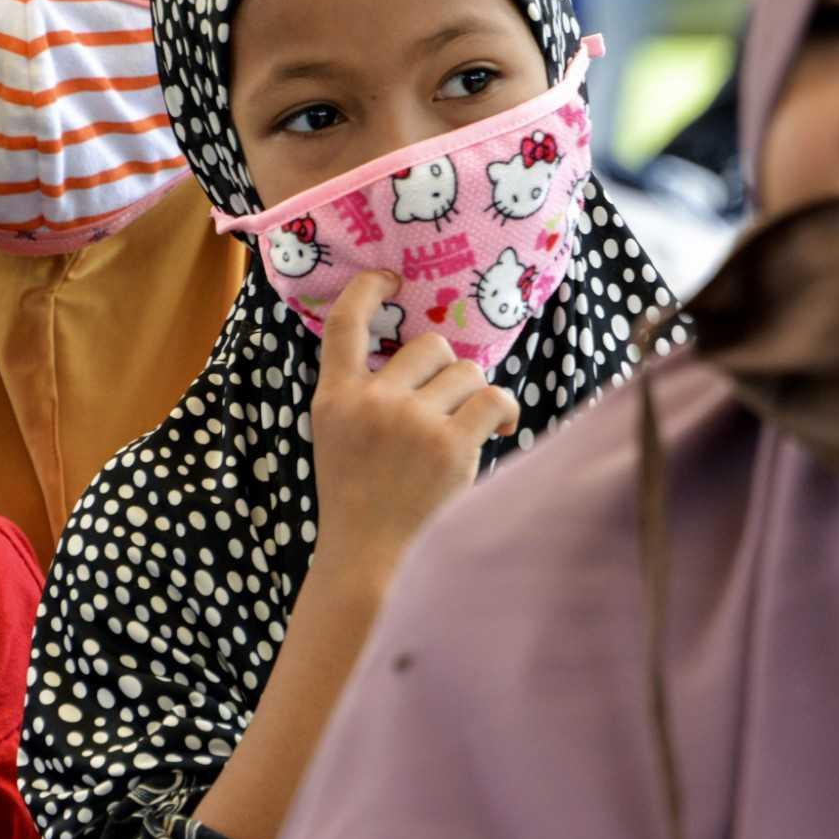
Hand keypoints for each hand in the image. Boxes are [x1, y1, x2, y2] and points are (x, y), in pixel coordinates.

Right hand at [310, 271, 520, 589]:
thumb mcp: (338, 436)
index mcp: (334, 397)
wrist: (370, 559)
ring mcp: (411, 422)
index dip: (367, 289)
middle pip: (430, 346)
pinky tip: (501, 427)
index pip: (344, 323)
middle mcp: (370, 402)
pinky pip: (495, 399)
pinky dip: (505, 410)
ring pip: (467, 373)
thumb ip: (362, 394)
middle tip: (446, 404)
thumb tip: (424, 351)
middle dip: (447, 370)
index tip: (390, 279)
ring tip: (468, 427)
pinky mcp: (451, 445)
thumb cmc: (360, 498)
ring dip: (473, 395)